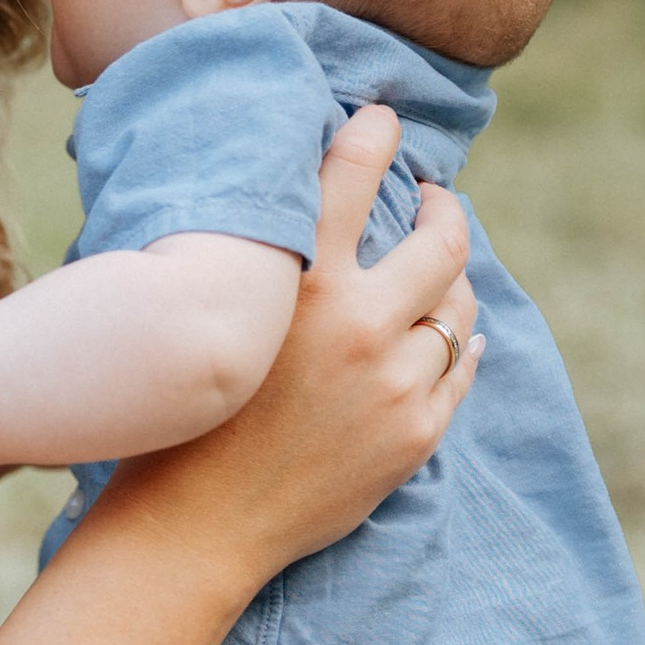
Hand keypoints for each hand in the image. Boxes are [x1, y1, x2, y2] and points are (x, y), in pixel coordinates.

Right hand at [93, 106, 478, 600]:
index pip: (352, 175)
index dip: (374, 135)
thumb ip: (261, 268)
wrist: (195, 526)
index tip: (384, 118)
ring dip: (451, 284)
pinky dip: (461, 345)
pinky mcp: (416, 432)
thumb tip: (289, 211)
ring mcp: (396, 382)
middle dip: (443, 211)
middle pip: (439, 240)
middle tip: (436, 202)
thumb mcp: (216, 321)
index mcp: (300, 284)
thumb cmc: (181, 419)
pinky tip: (454, 337)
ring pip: (458, 308)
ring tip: (439, 276)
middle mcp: (359, 324)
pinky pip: (462, 369)